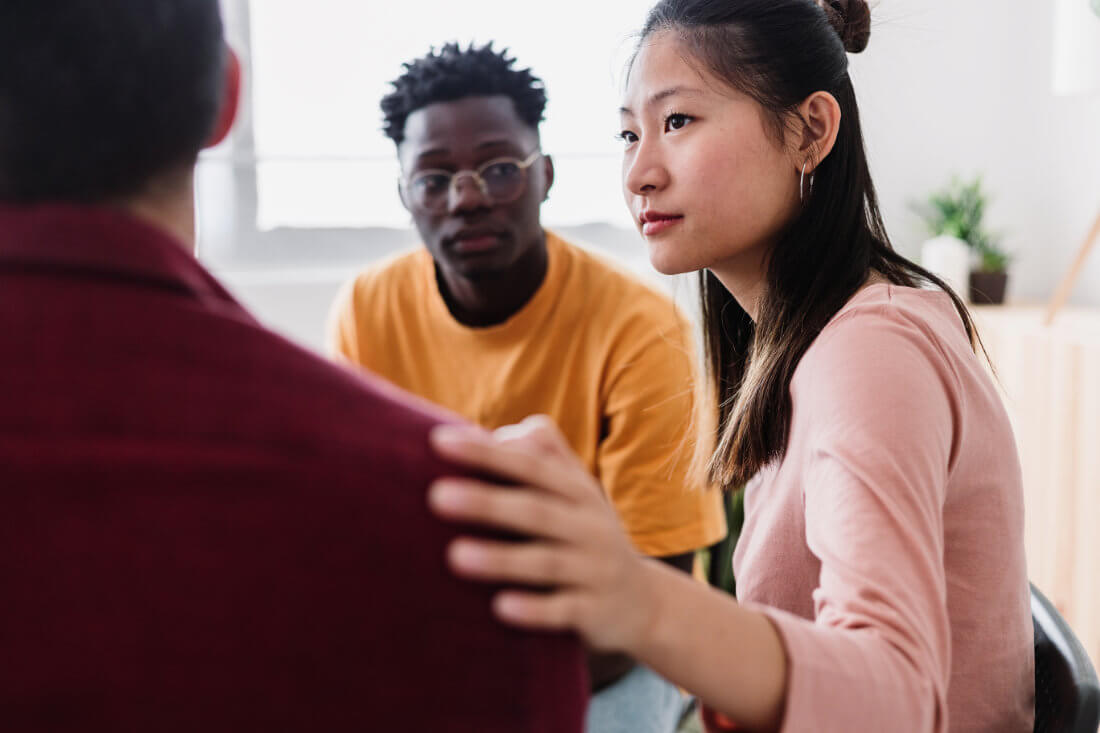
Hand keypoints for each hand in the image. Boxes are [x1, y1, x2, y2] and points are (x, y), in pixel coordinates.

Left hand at [428, 415, 658, 652]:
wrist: (643, 602)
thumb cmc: (585, 534)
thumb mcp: (575, 490)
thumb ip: (539, 454)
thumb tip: (483, 431)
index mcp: (577, 491)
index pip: (530, 464)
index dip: (487, 452)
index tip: (438, 442)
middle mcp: (589, 525)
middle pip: (535, 510)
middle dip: (487, 502)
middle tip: (436, 496)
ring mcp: (593, 570)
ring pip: (546, 562)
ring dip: (501, 559)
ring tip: (454, 556)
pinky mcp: (594, 612)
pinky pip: (563, 611)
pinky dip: (534, 609)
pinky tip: (499, 607)